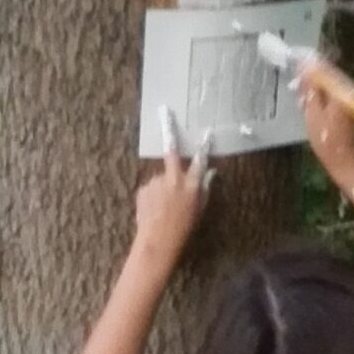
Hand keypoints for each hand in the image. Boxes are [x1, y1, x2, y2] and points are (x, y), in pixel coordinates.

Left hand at [132, 127, 210, 276]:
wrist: (157, 241)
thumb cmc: (183, 229)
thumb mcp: (199, 211)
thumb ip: (203, 189)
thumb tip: (210, 173)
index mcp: (192, 185)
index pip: (200, 160)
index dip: (204, 147)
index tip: (206, 133)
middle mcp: (174, 180)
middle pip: (172, 152)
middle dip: (169, 130)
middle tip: (165, 111)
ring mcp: (156, 182)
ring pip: (161, 178)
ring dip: (162, 186)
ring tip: (163, 206)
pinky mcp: (143, 188)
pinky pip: (150, 187)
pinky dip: (153, 194)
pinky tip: (154, 209)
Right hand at [300, 70, 353, 195]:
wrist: (347, 162)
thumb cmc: (328, 142)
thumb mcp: (313, 115)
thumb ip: (311, 90)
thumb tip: (305, 69)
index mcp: (343, 91)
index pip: (325, 70)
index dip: (308, 66)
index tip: (294, 62)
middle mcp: (353, 90)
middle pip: (330, 75)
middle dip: (312, 77)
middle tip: (295, 83)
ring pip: (332, 84)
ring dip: (317, 87)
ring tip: (301, 95)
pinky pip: (336, 93)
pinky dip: (324, 95)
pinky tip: (312, 103)